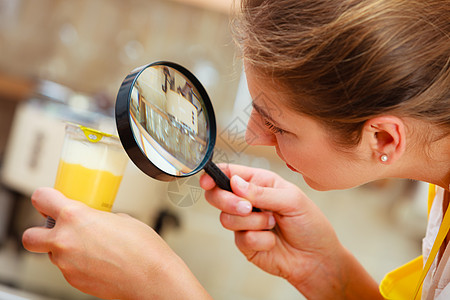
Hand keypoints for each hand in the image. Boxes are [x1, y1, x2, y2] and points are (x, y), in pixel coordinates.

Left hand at [22, 188, 210, 299]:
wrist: (152, 278)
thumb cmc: (143, 248)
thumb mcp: (121, 219)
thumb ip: (98, 218)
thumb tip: (95, 222)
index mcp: (75, 216)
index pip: (41, 199)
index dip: (45, 198)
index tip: (49, 200)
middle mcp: (65, 241)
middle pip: (30, 236)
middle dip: (39, 232)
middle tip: (56, 229)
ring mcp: (67, 264)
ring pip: (52, 254)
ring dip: (64, 249)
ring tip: (91, 248)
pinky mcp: (74, 281)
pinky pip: (68, 269)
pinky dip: (78, 264)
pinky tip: (99, 261)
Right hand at [200, 164, 379, 298]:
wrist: (316, 259)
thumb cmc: (310, 224)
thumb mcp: (292, 200)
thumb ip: (262, 191)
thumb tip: (234, 182)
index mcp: (259, 182)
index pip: (230, 173)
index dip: (214, 175)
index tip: (207, 182)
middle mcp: (248, 200)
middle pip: (218, 195)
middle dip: (229, 201)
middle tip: (247, 207)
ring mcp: (245, 222)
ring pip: (226, 218)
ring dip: (253, 222)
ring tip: (273, 224)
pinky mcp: (245, 243)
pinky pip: (240, 238)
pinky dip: (260, 240)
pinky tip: (273, 241)